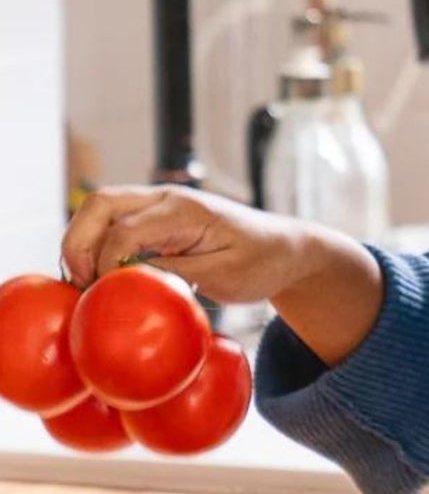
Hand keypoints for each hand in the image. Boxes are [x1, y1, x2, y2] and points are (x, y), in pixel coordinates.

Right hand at [61, 183, 311, 307]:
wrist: (285, 248)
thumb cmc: (261, 262)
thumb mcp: (224, 276)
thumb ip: (176, 274)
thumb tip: (128, 279)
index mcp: (186, 210)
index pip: (125, 231)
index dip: (106, 264)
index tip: (105, 295)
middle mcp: (167, 198)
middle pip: (99, 204)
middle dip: (78, 243)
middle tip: (80, 284)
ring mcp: (160, 204)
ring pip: (100, 209)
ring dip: (83, 242)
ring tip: (85, 282)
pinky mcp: (157, 217)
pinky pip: (113, 221)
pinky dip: (96, 243)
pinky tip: (99, 275)